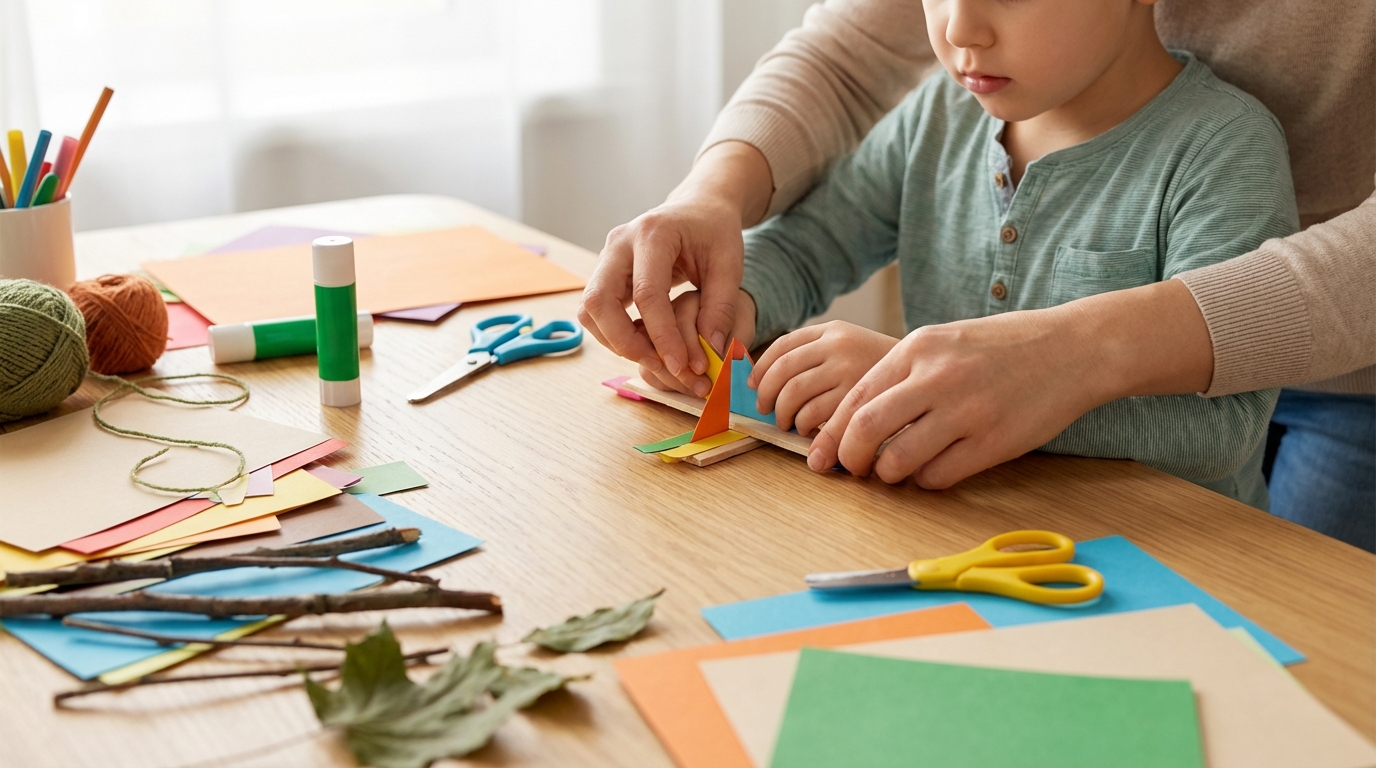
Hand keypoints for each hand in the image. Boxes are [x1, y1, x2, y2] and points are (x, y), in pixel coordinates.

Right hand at [578, 142, 771, 397]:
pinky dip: (615, 334)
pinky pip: (596, 311)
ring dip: (616, 342)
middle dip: (625, 343)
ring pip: (589, 310)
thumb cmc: (715, 232)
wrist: (698, 208)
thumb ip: (721, 306)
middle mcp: (619, 242)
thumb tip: (711, 350)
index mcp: (653, 234)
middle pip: (599, 301)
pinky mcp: (605, 272)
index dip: (662, 336)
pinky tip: (646, 345)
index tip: (683, 366)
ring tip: (656, 359)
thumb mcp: (729, 264)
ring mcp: (606, 257)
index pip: (647, 294)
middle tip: (661, 367)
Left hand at [749, 322, 897, 435]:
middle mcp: (838, 345)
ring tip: (790, 425)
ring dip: (783, 415)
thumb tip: (762, 381)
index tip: (753, 386)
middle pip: (782, 371)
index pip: (782, 346)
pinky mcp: (856, 398)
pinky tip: (812, 434)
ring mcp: (848, 370)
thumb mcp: (853, 347)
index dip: (760, 369)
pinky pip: (813, 416)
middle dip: (767, 396)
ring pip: (793, 395)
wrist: (930, 377)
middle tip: (767, 411)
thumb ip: (818, 356)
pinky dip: (804, 428)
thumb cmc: (885, 371)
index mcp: (834, 330)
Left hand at [805, 307, 1111, 486]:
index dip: (833, 433)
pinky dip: (927, 481)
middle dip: (849, 459)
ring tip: (896, 470)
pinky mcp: (993, 442)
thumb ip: (901, 375)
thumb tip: (853, 420)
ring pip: (898, 461)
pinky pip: (938, 476)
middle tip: (853, 470)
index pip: (854, 398)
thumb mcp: (943, 342)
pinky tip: (935, 469)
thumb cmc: (1003, 347)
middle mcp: (937, 377)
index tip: (824, 454)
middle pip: (865, 430)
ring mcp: (967, 411)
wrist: (1072, 348)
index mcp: (917, 348)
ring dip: (889, 475)